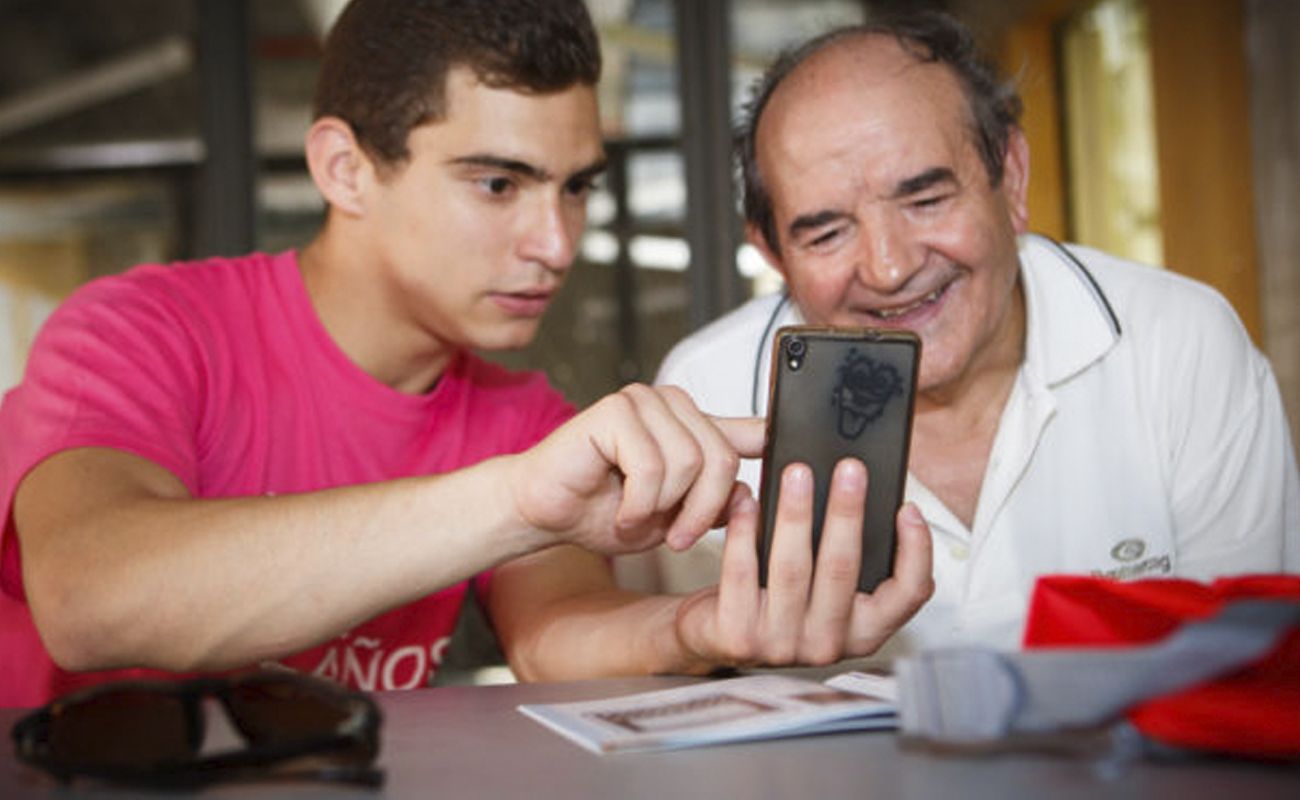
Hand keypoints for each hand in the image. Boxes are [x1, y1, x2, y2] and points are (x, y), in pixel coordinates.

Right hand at [509, 384, 764, 554]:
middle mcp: (674, 405)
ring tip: (639, 518)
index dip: (777, 445)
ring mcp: (644, 401)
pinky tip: (622, 511)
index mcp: (694, 425)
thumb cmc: (605, 511)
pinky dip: (639, 503)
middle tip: (678, 537)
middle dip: (702, 509)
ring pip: (690, 462)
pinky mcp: (614, 410)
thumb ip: (716, 498)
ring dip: (664, 508)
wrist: (545, 512)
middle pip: (723, 457)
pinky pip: (651, 466)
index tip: (805, 467)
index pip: (751, 432)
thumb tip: (756, 492)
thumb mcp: (675, 513)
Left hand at [673, 458, 933, 667]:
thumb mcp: (821, 585)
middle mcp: (827, 644)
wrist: (716, 634)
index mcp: (861, 631)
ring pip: (793, 568)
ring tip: (796, 474)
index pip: (908, 595)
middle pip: (843, 569)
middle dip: (847, 512)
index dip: (915, 551)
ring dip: (796, 514)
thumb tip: (853, 489)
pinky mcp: (739, 638)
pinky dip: (745, 532)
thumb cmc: (775, 599)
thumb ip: (842, 553)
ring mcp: (782, 646)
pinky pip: (743, 573)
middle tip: (849, 468)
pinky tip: (746, 502)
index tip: (907, 509)